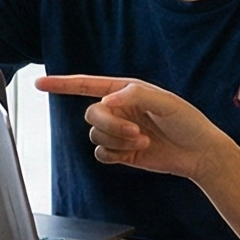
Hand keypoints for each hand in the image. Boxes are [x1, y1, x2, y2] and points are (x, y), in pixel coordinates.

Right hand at [33, 75, 233, 180]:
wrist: (199, 154)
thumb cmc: (188, 123)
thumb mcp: (166, 102)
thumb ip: (135, 95)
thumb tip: (107, 99)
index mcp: (126, 91)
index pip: (87, 85)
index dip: (62, 84)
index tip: (40, 84)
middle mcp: (119, 109)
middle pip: (91, 114)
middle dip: (111, 125)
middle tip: (136, 132)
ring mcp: (119, 131)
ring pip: (95, 135)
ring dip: (117, 141)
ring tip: (143, 142)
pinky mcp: (121, 152)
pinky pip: (101, 154)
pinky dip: (114, 155)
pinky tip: (132, 154)